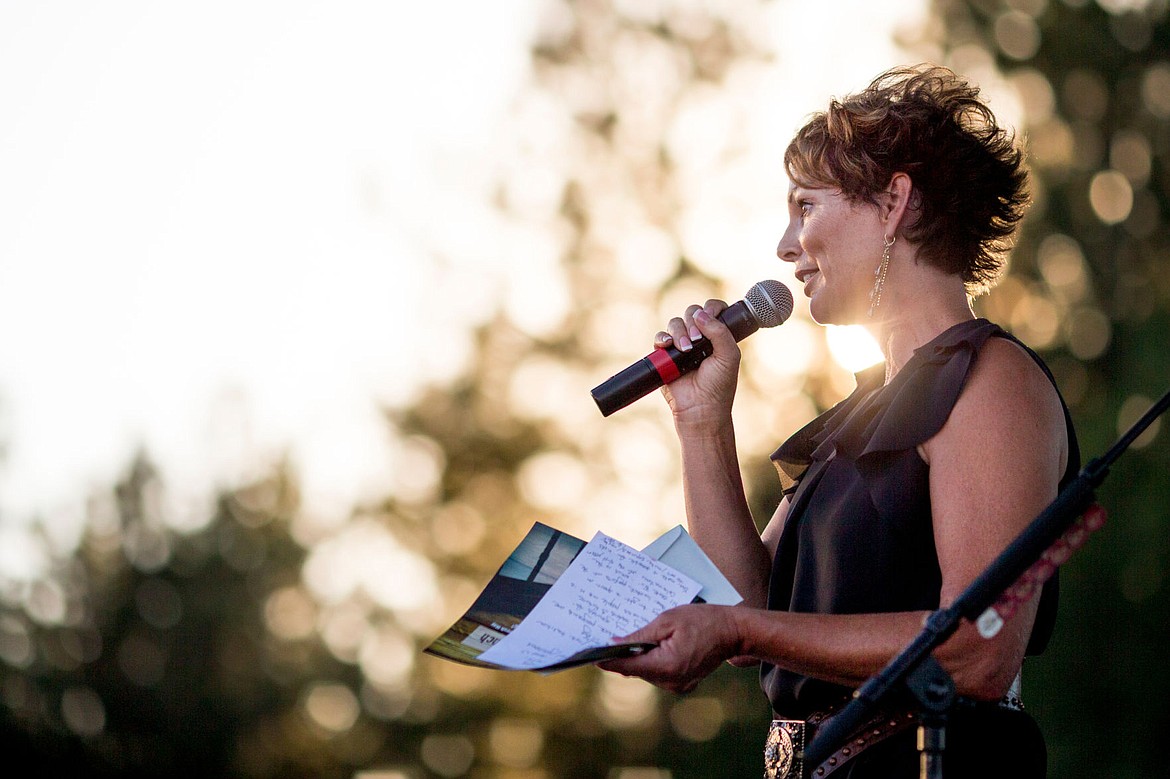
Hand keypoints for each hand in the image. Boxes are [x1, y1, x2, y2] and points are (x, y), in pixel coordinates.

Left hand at [597, 604, 742, 693]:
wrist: (733, 631)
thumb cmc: (702, 620)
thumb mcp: (667, 620)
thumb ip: (640, 635)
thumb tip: (615, 644)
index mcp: (667, 666)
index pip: (627, 666)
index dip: (607, 661)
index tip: (588, 655)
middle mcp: (671, 682)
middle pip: (635, 670)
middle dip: (621, 656)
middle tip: (602, 641)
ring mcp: (678, 685)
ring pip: (646, 672)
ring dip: (637, 658)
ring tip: (624, 641)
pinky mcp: (682, 683)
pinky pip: (657, 672)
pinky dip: (650, 660)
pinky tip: (646, 646)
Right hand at [655, 300, 741, 420]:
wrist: (700, 408)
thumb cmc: (719, 386)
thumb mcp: (729, 356)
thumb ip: (720, 331)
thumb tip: (700, 314)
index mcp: (718, 336)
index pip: (713, 310)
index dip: (711, 307)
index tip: (711, 314)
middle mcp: (699, 338)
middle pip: (692, 312)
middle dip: (693, 322)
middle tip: (698, 340)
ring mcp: (681, 346)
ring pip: (675, 323)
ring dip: (680, 332)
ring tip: (686, 349)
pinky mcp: (665, 356)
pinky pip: (660, 338)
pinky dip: (662, 338)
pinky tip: (668, 345)